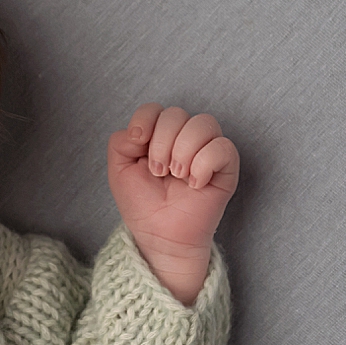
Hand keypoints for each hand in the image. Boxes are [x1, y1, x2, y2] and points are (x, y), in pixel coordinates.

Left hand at [107, 103, 238, 305]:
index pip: (155, 108)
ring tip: (177, 176)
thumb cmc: (143, 205)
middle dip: (161, 143)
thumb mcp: (119, 169)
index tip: (138, 144)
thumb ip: (120, 141)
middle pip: (177, 114)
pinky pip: (223, 147)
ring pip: (203, 123)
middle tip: (159, 172)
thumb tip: (141, 130)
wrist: (160, 236)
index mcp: (159, 135)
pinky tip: (195, 183)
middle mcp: (184, 138)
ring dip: (183, 151)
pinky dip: (204, 164)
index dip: (145, 121)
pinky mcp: (226, 167)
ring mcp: (207, 150)